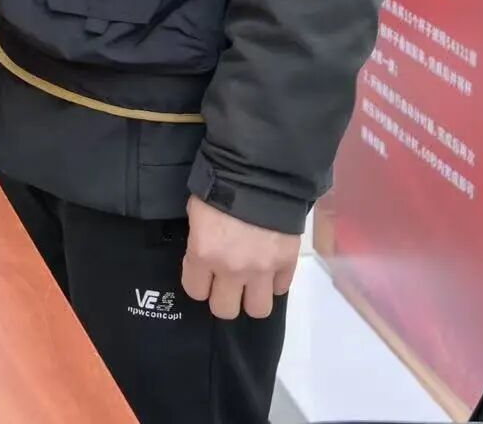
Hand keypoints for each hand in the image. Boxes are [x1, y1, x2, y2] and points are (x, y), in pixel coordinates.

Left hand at [181, 196, 299, 319]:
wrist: (260, 173)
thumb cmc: (220, 187)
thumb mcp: (197, 213)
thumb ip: (199, 241)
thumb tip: (202, 256)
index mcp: (204, 254)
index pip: (195, 291)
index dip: (198, 282)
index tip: (202, 272)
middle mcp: (232, 269)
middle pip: (225, 310)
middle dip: (223, 297)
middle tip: (226, 282)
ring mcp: (263, 269)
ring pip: (258, 310)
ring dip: (251, 297)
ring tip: (250, 282)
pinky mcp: (287, 263)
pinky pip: (280, 289)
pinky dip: (274, 282)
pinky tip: (268, 267)